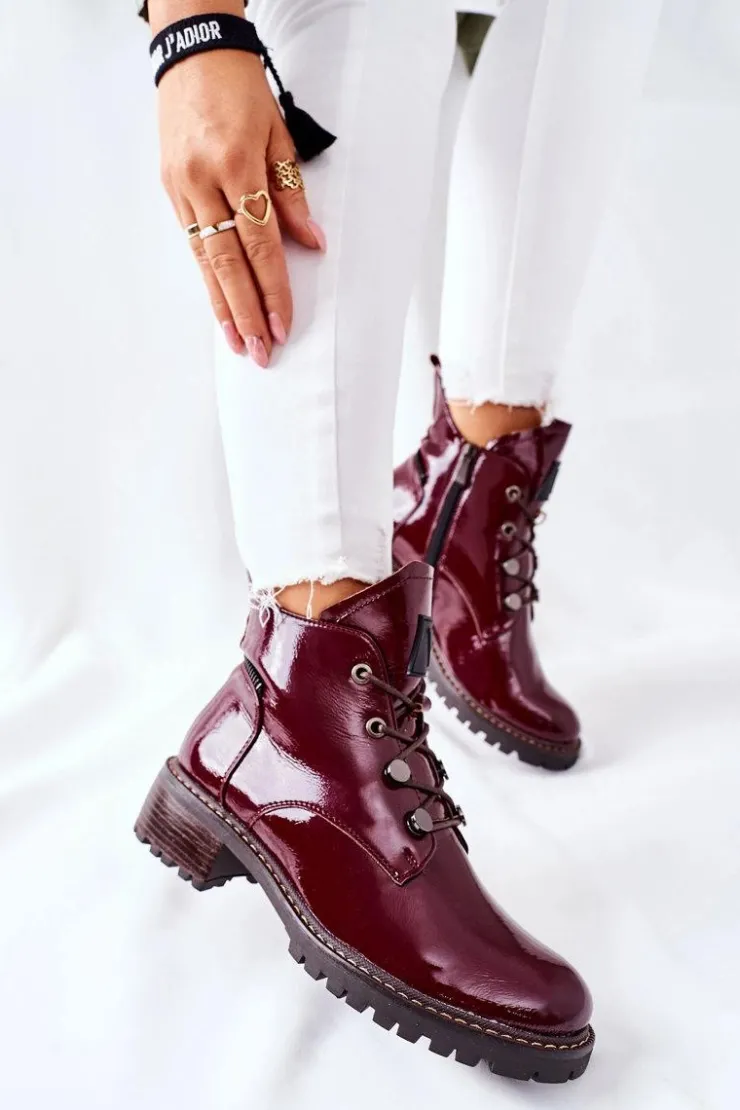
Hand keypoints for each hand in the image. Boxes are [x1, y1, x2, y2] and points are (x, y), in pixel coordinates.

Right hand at [158, 49, 324, 364]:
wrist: (194, 54)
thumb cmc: (242, 91)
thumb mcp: (278, 135)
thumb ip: (292, 195)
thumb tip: (312, 244)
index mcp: (236, 166)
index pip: (260, 244)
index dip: (273, 289)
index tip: (282, 325)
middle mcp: (204, 181)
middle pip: (228, 263)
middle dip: (246, 312)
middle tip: (260, 352)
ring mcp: (181, 187)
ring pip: (204, 260)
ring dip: (222, 307)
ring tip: (237, 343)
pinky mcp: (170, 189)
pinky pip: (193, 243)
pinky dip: (207, 278)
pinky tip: (218, 307)